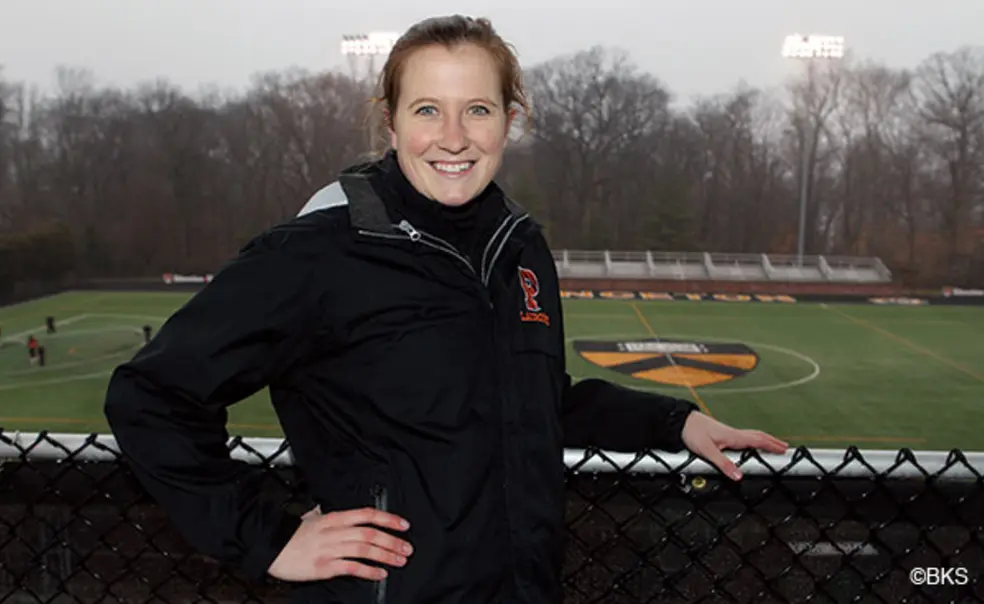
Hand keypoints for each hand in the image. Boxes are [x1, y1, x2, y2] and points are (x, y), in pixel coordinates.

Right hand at [268, 506, 412, 581]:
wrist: (270, 547)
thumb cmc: (291, 534)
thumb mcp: (313, 517)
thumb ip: (329, 515)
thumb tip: (342, 513)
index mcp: (334, 518)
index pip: (367, 515)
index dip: (388, 519)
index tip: (403, 525)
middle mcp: (335, 531)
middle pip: (370, 533)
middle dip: (392, 540)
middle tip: (407, 547)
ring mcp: (330, 549)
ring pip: (365, 550)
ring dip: (385, 555)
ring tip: (399, 560)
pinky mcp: (324, 567)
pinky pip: (352, 568)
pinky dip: (368, 571)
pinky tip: (380, 574)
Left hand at [680, 412, 788, 480]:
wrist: (682, 421)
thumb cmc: (693, 433)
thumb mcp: (707, 451)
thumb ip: (723, 464)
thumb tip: (739, 476)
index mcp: (733, 436)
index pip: (757, 441)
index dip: (772, 445)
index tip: (784, 450)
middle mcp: (733, 433)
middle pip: (758, 436)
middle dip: (772, 442)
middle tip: (785, 447)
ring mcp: (729, 433)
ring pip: (752, 435)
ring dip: (764, 440)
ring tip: (773, 444)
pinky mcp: (724, 434)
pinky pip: (744, 436)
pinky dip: (754, 439)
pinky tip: (751, 444)